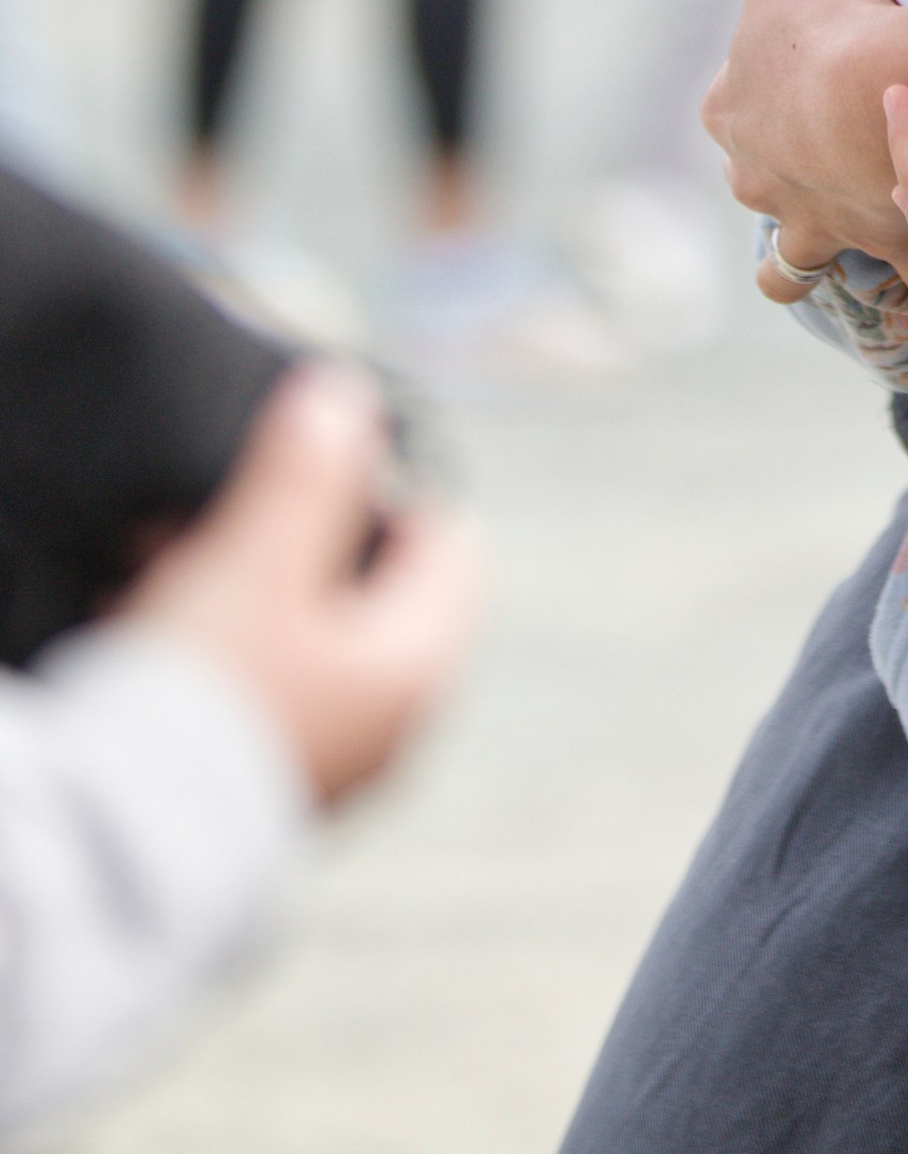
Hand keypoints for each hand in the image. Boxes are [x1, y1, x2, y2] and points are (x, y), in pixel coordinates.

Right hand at [118, 368, 480, 808]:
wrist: (119, 848)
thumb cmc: (206, 703)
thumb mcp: (256, 560)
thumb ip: (308, 472)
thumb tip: (348, 398)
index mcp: (419, 666)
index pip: (449, 543)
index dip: (388, 491)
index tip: (310, 472)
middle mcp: (392, 723)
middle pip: (367, 586)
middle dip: (290, 533)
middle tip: (218, 512)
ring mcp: (332, 759)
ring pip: (301, 630)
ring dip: (240, 580)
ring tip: (162, 556)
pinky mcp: (266, 783)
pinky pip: (257, 682)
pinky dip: (216, 639)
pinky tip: (148, 615)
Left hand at [712, 0, 907, 287]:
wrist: (880, 93)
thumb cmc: (824, 23)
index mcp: (732, 114)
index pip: (734, 106)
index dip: (771, 89)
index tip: (814, 74)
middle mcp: (762, 183)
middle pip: (766, 183)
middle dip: (794, 172)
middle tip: (842, 142)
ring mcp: (823, 229)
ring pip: (803, 258)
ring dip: (831, 235)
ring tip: (871, 208)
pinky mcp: (894, 249)